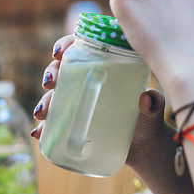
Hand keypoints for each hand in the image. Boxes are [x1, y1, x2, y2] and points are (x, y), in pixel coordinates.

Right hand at [31, 37, 166, 167]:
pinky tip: (39, 132)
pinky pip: (54, 123)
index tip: (60, 53)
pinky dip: (44, 127)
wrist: (144, 148)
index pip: (82, 47)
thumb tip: (147, 99)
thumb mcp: (153, 109)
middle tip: (50, 81)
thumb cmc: (149, 119)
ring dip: (45, 101)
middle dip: (51, 72)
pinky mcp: (74, 124)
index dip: (66, 44)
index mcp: (106, 67)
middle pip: (63, 69)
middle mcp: (88, 81)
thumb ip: (154, 103)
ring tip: (42, 113)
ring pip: (55, 95)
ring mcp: (79, 102)